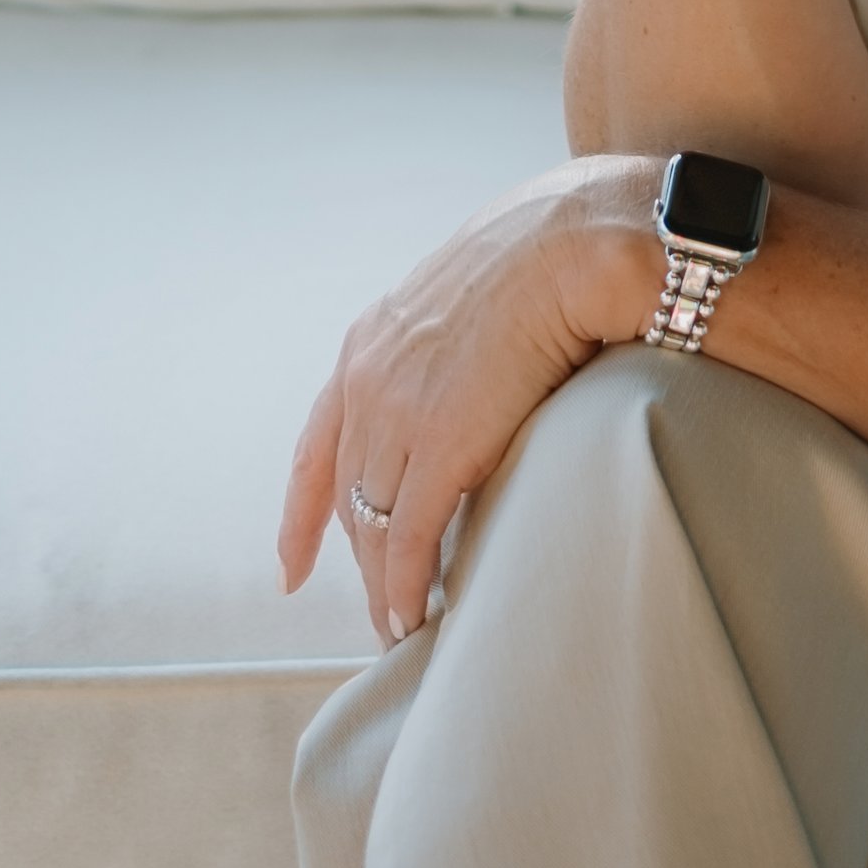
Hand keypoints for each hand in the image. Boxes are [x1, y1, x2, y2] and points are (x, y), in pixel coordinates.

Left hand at [278, 159, 654, 644]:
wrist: (575, 241)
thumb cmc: (550, 250)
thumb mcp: (469, 290)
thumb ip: (456, 336)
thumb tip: (485, 362)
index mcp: (370, 340)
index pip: (317, 444)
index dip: (302, 513)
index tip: (292, 564)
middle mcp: (367, 379)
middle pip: (349, 495)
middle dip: (359, 557)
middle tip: (382, 605)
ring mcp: (397, 414)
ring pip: (373, 525)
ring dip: (384, 584)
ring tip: (400, 626)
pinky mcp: (440, 448)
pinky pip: (410, 539)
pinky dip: (406, 587)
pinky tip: (415, 618)